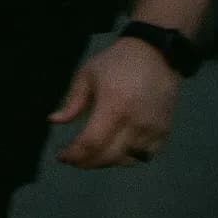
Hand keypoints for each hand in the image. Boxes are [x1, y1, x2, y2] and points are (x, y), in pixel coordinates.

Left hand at [49, 36, 179, 168]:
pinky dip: (128, 158)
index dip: (74, 155)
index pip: (91, 143)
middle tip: (74, 159)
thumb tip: (53, 121)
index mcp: (114, 107)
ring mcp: (153, 130)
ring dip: (106, 162)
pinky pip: (145, 156)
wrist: (157, 55)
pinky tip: (115, 150)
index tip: (62, 156)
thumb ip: (72, 102)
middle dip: (86, 163)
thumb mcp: (87, 75)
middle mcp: (135, 123)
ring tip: (92, 154)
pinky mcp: (164, 132)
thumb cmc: (117, 63)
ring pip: (126, 160)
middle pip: (108, 157)